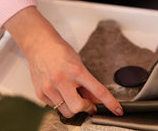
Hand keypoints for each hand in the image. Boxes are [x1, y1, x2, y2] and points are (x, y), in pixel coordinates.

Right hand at [4, 7, 122, 117]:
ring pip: (67, 112)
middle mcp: (62, 80)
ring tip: (73, 95)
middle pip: (78, 107)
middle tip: (87, 101)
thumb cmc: (61, 52)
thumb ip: (88, 83)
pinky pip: (55, 108)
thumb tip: (96, 100)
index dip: (110, 103)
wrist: (40, 46)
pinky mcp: (41, 94)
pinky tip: (61, 92)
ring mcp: (50, 88)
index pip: (98, 90)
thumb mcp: (79, 65)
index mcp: (77, 71)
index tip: (118, 110)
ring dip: (73, 107)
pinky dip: (62, 103)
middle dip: (85, 107)